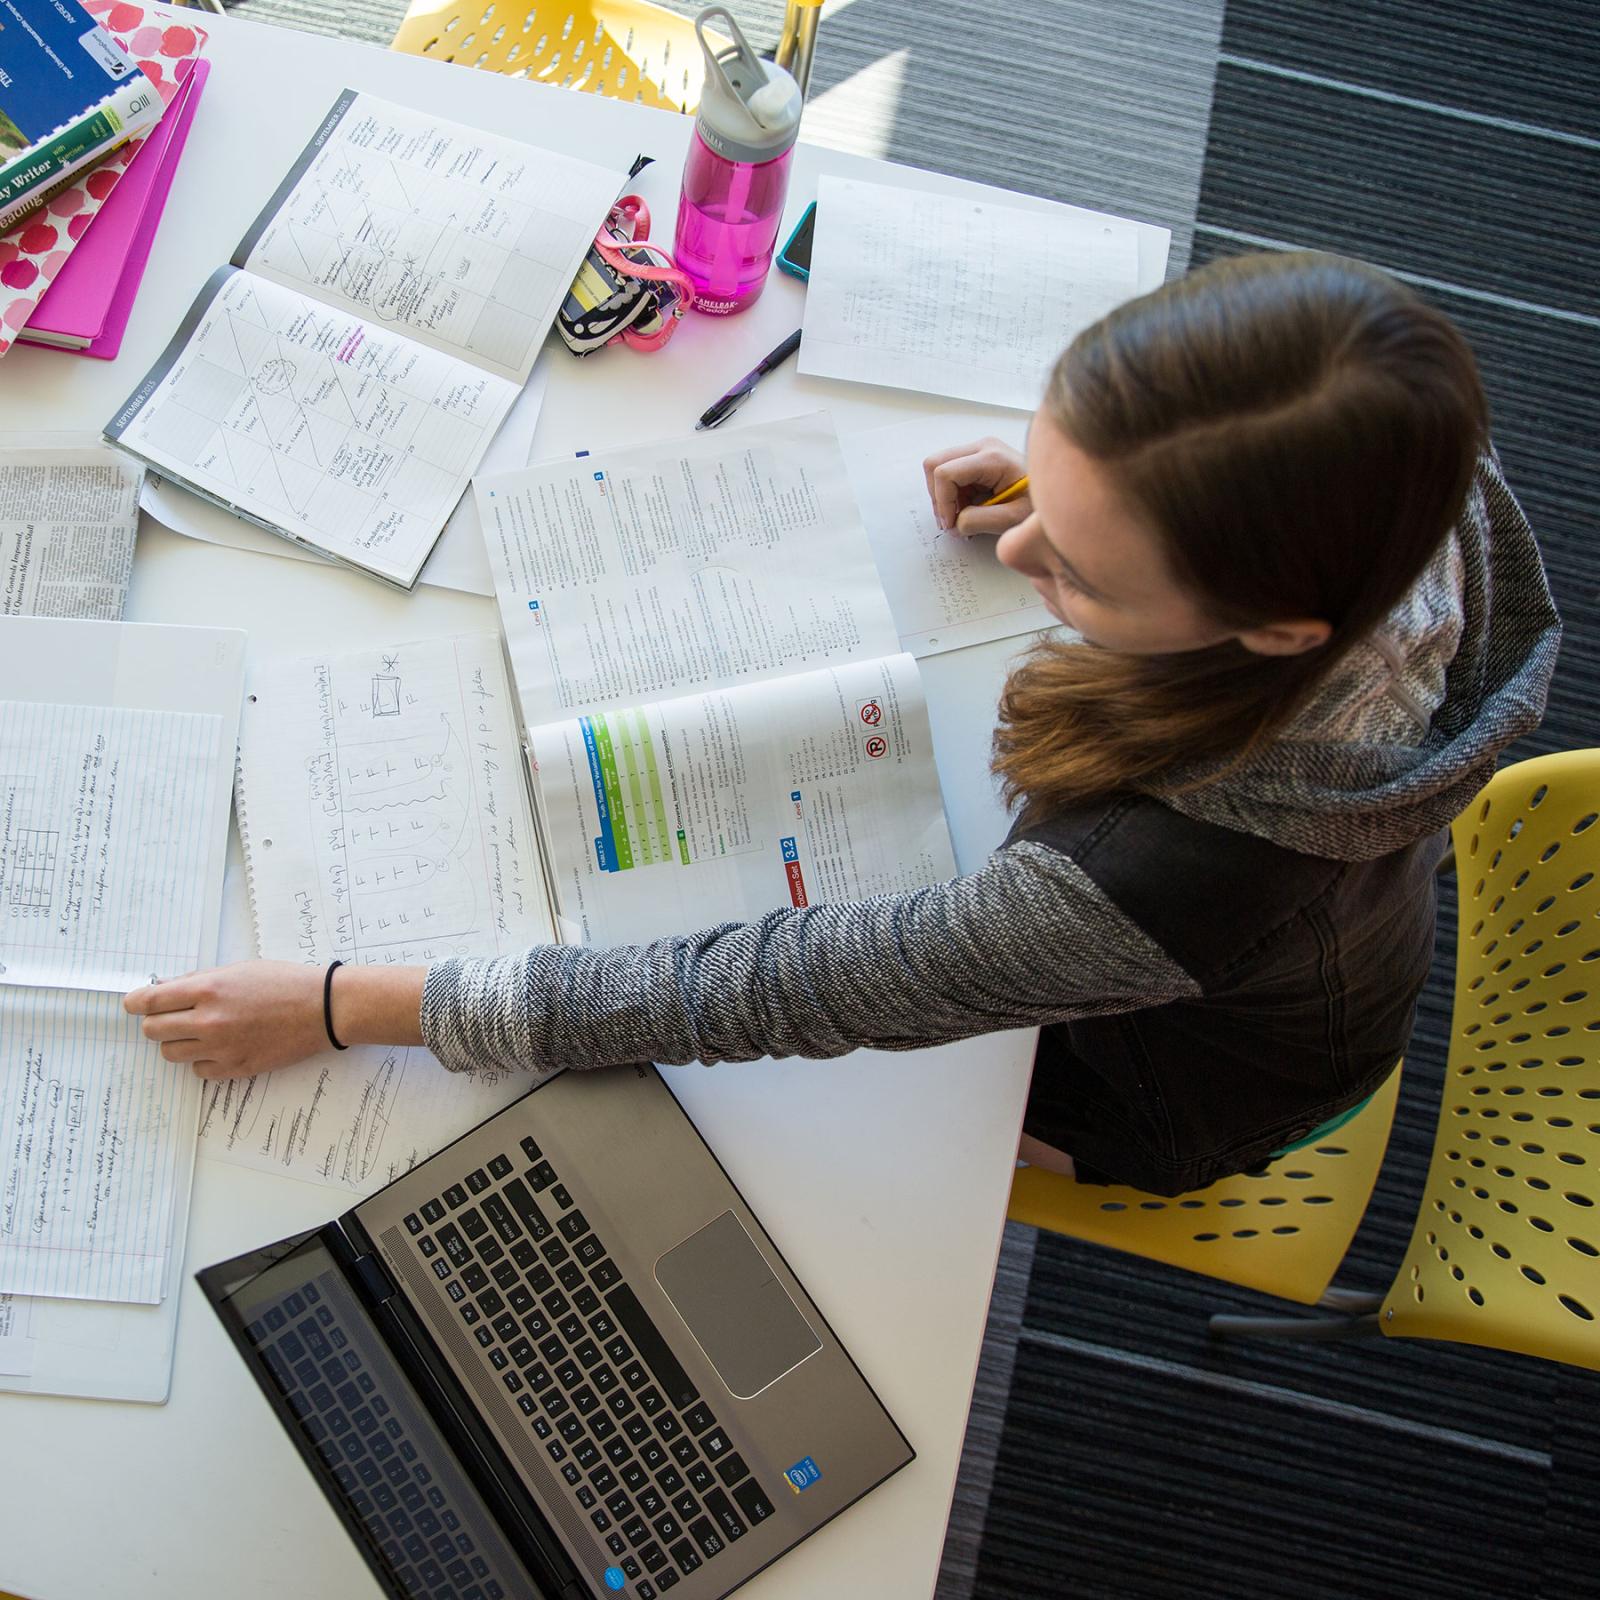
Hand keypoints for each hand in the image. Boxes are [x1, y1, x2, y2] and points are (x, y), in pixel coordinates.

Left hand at [124, 960, 330, 1079]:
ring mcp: (221, 1048)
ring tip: (199, 1031)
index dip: (135, 1002)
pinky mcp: (235, 1068)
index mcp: (209, 989)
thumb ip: (198, 981)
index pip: (149, 1001)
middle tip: (172, 1017)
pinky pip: (198, 1070)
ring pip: (171, 1053)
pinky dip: (203, 1059)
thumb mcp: (239, 969)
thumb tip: (164, 990)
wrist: (324, 1009)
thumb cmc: (285, 982)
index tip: (136, 1004)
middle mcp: (210, 1020)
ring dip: (177, 1042)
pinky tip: (220, 1045)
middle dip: (156, 1022)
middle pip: (152, 1031)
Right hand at [923, 437, 1030, 536]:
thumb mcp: (1012, 518)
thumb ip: (979, 521)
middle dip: (938, 497)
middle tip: (952, 521)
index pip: (944, 472)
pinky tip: (969, 507)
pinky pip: (950, 472)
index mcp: (992, 458)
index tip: (951, 524)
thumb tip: (955, 523)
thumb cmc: (1039, 504)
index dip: (942, 502)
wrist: (1058, 493)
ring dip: (944, 496)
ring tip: (963, 515)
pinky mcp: (978, 457)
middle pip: (934, 464)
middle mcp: (983, 446)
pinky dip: (952, 494)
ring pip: (938, 468)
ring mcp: (980, 449)